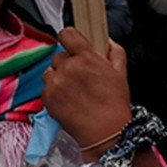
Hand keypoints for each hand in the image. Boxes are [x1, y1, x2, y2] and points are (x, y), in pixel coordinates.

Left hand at [43, 29, 132, 160]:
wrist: (105, 132)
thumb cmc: (114, 105)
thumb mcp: (120, 73)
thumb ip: (115, 52)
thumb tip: (108, 41)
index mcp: (86, 58)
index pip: (67, 34)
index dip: (69, 38)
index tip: (71, 44)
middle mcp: (68, 68)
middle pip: (59, 55)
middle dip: (68, 63)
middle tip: (79, 77)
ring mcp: (55, 83)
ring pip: (50, 71)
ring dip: (59, 76)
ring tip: (73, 90)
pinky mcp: (47, 97)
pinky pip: (46, 87)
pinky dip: (54, 92)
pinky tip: (68, 100)